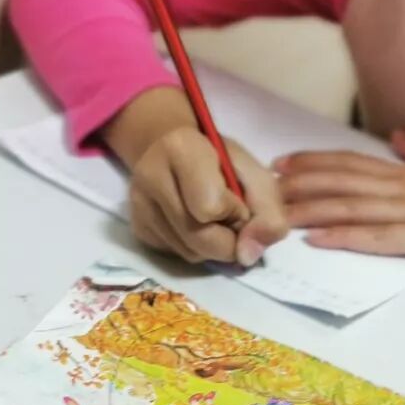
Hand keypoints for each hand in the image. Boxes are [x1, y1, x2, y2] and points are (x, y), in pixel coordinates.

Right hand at [129, 128, 288, 266]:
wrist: (178, 152)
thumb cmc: (223, 161)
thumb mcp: (257, 175)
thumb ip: (268, 212)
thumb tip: (248, 256)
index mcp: (182, 148)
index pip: (210, 208)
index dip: (236, 213)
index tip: (238, 200)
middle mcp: (150, 175)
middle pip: (198, 238)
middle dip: (228, 240)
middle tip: (234, 221)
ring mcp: (139, 203)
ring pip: (189, 254)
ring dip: (213, 246)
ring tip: (215, 219)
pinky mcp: (137, 226)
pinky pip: (176, 255)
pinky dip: (196, 248)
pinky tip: (196, 224)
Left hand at [275, 132, 404, 261]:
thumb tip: (397, 136)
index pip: (354, 162)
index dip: (317, 161)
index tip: (285, 161)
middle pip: (344, 183)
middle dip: (303, 183)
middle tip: (266, 184)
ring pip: (353, 209)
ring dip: (313, 210)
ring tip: (280, 213)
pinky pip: (377, 238)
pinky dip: (345, 237)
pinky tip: (319, 240)